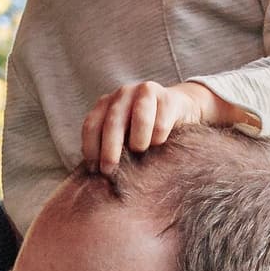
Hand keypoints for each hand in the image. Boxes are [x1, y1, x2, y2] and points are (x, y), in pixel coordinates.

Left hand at [81, 80, 221, 170]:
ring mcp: (146, 92)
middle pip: (112, 123)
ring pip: (139, 118)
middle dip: (110, 150)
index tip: (94, 170)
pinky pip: (162, 123)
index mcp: (106, 104)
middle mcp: (123, 94)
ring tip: (140, 151)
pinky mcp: (169, 98)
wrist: (178, 109)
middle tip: (110, 170)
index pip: (91, 125)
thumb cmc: (143, 130)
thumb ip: (108, 148)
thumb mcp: (122, 136)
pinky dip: (158, 138)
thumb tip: (96, 178)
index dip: (91, 148)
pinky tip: (159, 143)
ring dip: (138, 141)